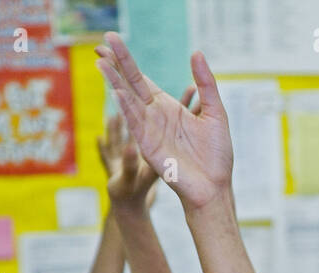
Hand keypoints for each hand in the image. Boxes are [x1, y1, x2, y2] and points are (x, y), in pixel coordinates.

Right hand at [94, 32, 232, 210]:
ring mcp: (149, 130)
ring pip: (128, 101)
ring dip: (115, 82)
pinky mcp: (149, 146)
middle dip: (117, 64)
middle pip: (131, 84)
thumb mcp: (215, 112)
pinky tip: (118, 91)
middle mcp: (154, 116)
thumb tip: (196, 52)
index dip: (126, 61)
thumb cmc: (217, 154)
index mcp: (167, 107)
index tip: (111, 40)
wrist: (214, 186)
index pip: (141, 79)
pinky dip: (127, 107)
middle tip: (102, 41)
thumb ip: (206, 83)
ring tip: (101, 63)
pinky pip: (135, 123)